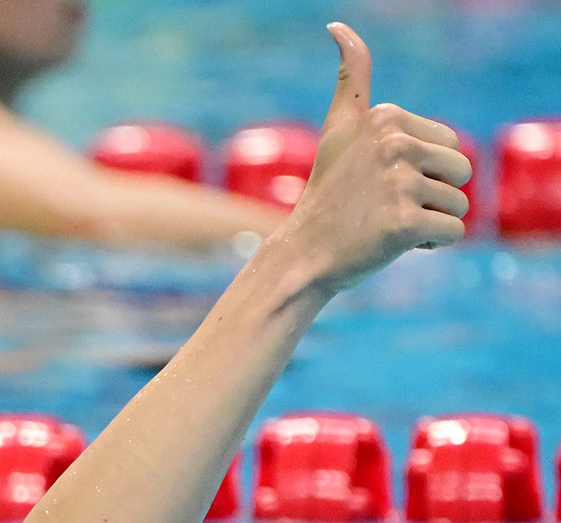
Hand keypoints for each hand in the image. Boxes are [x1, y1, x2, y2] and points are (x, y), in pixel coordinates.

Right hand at [283, 23, 471, 291]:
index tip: (378, 181)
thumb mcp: (339, 128)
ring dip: (432, 221)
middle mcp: (394, 145)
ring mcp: (399, 185)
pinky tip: (394, 243)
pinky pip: (453, 233)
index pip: (448, 144)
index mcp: (385, 118)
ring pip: (459, 203)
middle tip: (385, 206)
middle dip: (432, 194)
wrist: (303, 255)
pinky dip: (430, 244)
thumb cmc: (327, 195)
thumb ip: (351, 76)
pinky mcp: (405, 223)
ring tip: (388, 224)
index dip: (421, 169)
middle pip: (460, 170)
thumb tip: (337, 26)